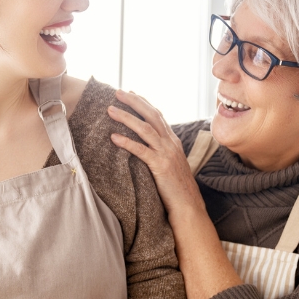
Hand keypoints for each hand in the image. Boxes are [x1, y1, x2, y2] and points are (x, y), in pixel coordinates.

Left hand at [107, 90, 206, 219]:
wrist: (188, 206)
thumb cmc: (176, 189)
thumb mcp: (170, 165)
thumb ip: (161, 153)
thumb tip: (146, 148)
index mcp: (173, 141)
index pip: (158, 115)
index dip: (144, 103)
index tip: (131, 93)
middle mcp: (171, 143)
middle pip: (151, 115)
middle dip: (134, 102)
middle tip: (118, 92)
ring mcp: (167, 153)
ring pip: (145, 128)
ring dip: (126, 117)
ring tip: (110, 110)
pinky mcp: (161, 166)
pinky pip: (141, 150)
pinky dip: (127, 142)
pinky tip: (113, 137)